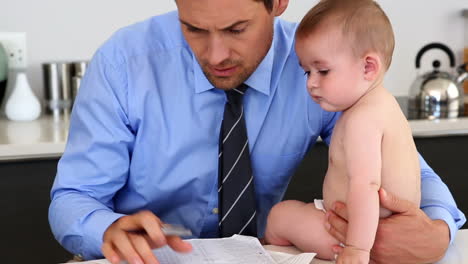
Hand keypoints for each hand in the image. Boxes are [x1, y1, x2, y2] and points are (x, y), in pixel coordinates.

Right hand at [102, 210, 192, 263]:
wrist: (121, 228)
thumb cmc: (141, 231)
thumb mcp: (157, 233)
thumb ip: (172, 239)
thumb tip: (187, 247)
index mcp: (142, 219)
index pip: (147, 219)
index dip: (154, 229)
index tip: (161, 241)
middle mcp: (128, 224)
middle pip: (136, 236)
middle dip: (145, 251)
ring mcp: (116, 232)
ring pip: (122, 241)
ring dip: (129, 253)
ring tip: (138, 263)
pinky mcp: (107, 241)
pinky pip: (106, 246)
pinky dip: (111, 253)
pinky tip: (116, 260)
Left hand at [324, 188, 449, 263]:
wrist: (433, 246)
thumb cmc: (420, 226)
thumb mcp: (408, 208)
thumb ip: (391, 200)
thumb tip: (378, 190)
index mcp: (383, 230)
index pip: (356, 219)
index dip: (343, 211)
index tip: (334, 205)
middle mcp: (379, 245)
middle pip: (350, 232)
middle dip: (335, 222)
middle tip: (327, 214)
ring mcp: (379, 256)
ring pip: (351, 245)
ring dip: (337, 235)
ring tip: (327, 225)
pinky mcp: (381, 263)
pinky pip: (360, 259)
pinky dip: (346, 254)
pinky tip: (336, 248)